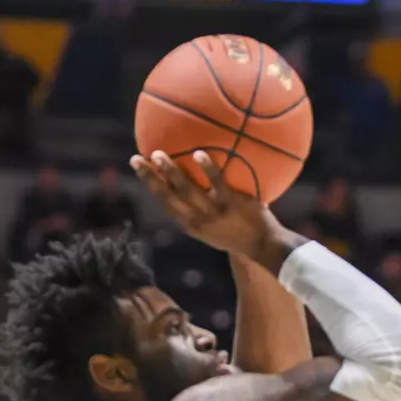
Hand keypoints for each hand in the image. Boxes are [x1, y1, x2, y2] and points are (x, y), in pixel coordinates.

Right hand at [130, 150, 278, 258]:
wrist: (263, 247)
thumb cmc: (238, 235)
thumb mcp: (214, 231)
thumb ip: (202, 212)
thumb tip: (193, 187)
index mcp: (192, 226)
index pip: (166, 203)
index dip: (151, 186)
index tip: (139, 168)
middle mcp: (199, 220)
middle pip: (168, 197)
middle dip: (150, 178)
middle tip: (137, 159)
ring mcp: (214, 212)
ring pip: (187, 190)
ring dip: (171, 172)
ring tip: (158, 154)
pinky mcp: (231, 204)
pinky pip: (217, 183)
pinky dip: (207, 169)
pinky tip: (198, 153)